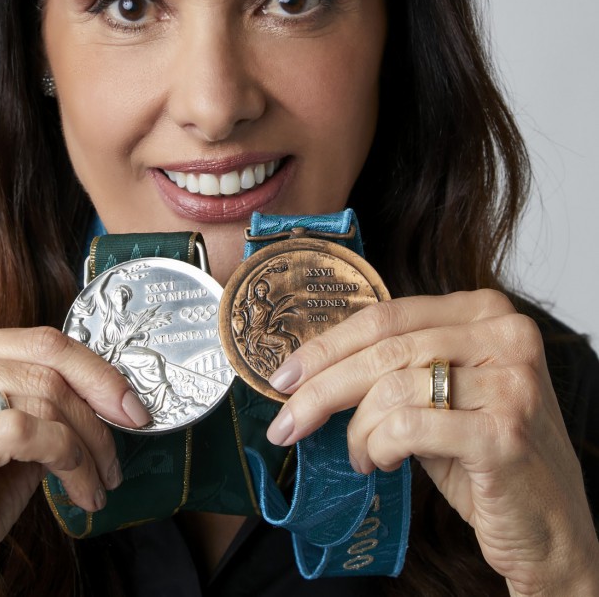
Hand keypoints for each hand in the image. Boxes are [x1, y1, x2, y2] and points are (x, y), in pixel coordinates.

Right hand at [0, 326, 148, 596]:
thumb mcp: (3, 439)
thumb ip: (39, 402)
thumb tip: (106, 392)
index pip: (37, 340)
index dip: (95, 369)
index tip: (129, 402)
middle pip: (44, 368)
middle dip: (99, 411)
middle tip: (120, 450)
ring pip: (41, 400)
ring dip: (88, 446)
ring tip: (98, 482)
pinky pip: (24, 433)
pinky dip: (66, 456)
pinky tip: (76, 487)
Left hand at [265, 290, 598, 595]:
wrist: (550, 524)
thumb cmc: (486, 453)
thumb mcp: (444, 391)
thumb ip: (397, 364)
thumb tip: (312, 366)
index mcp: (487, 310)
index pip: (387, 315)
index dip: (327, 344)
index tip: (285, 373)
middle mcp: (505, 335)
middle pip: (384, 348)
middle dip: (321, 387)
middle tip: (287, 420)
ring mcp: (510, 382)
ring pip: (391, 388)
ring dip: (356, 429)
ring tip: (357, 454)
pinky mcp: (503, 432)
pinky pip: (408, 428)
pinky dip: (378, 446)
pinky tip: (378, 462)